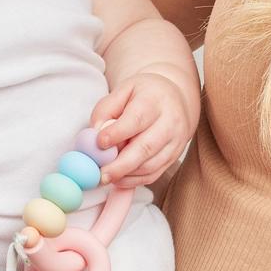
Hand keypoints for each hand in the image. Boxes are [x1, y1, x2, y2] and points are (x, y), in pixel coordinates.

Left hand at [90, 72, 192, 187]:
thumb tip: (94, 133)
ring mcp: (175, 142)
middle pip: (146, 147)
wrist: (175, 99)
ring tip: (105, 177)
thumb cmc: (144, 94)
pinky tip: (119, 179)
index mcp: (154, 101)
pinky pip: (154, 174)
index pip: (136, 120)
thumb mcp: (123, 90)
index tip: (99, 143)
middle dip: (120, 165)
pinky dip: (134, 180)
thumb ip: (106, 109)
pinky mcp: (174, 157)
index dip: (117, 133)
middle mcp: (169, 122)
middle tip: (100, 174)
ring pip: (151, 165)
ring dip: (126, 175)